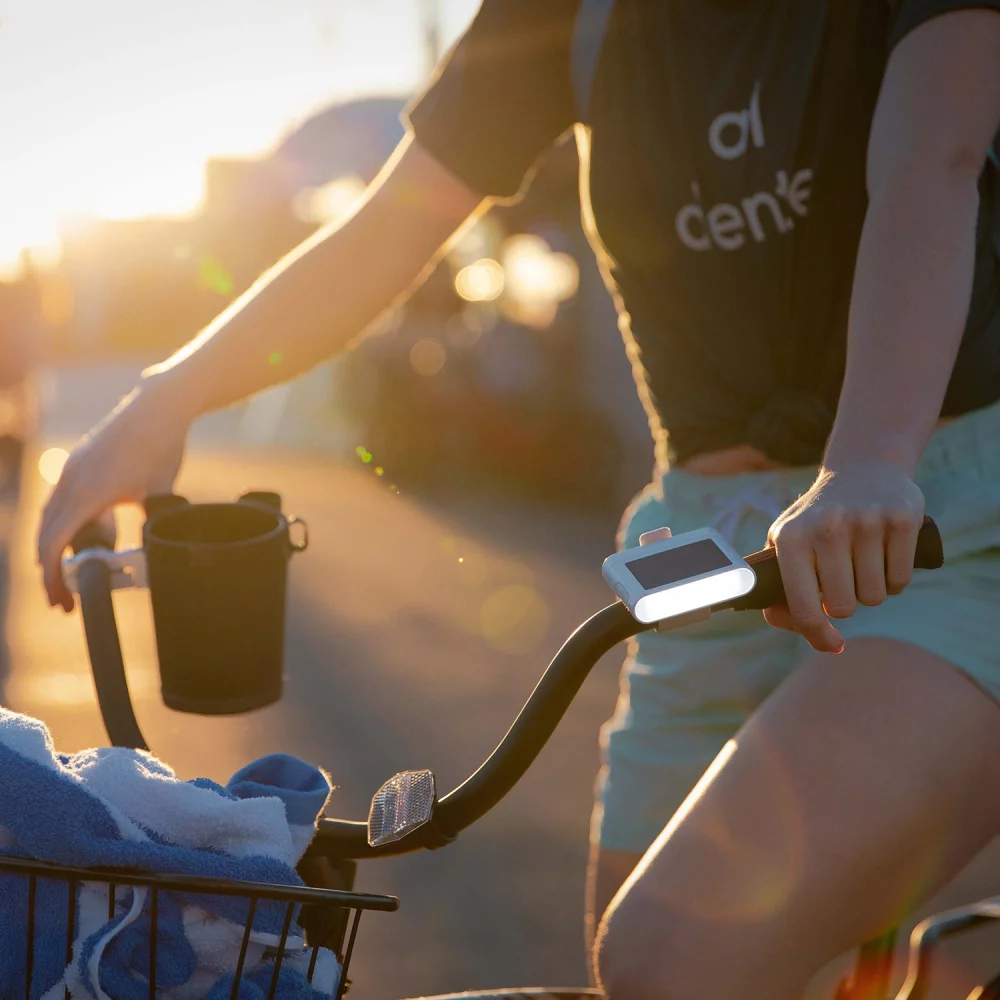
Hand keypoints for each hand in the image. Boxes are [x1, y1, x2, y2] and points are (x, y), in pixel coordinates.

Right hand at [38, 380, 189, 611]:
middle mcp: (70, 481)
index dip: (52, 576)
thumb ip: (153, 525)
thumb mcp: (160, 491)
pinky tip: (91, 538)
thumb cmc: (161, 446)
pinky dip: (67, 526)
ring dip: (57, 549)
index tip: (61, 599)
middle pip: (46, 535)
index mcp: (88, 492)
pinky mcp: (78, 464)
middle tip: (65, 602)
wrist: (158, 406)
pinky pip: (62, 502)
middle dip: (51, 572)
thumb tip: (156, 556)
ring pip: (51, 518)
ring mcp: (71, 470)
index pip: (54, 542)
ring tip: (72, 575)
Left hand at [763, 463, 924, 652]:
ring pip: (874, 597)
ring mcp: (865, 522)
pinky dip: (895, 580)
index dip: (817, 636)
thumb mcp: (786, 542)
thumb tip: (797, 628)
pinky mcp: (900, 519)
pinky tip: (884, 557)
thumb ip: (779, 587)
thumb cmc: (816, 519)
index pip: (803, 608)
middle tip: (843, 579)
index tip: (832, 644)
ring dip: (871, 590)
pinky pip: (900, 581)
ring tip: (862, 562)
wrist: (861, 468)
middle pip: (844, 608)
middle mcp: (826, 529)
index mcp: (791, 538)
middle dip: (845, 602)